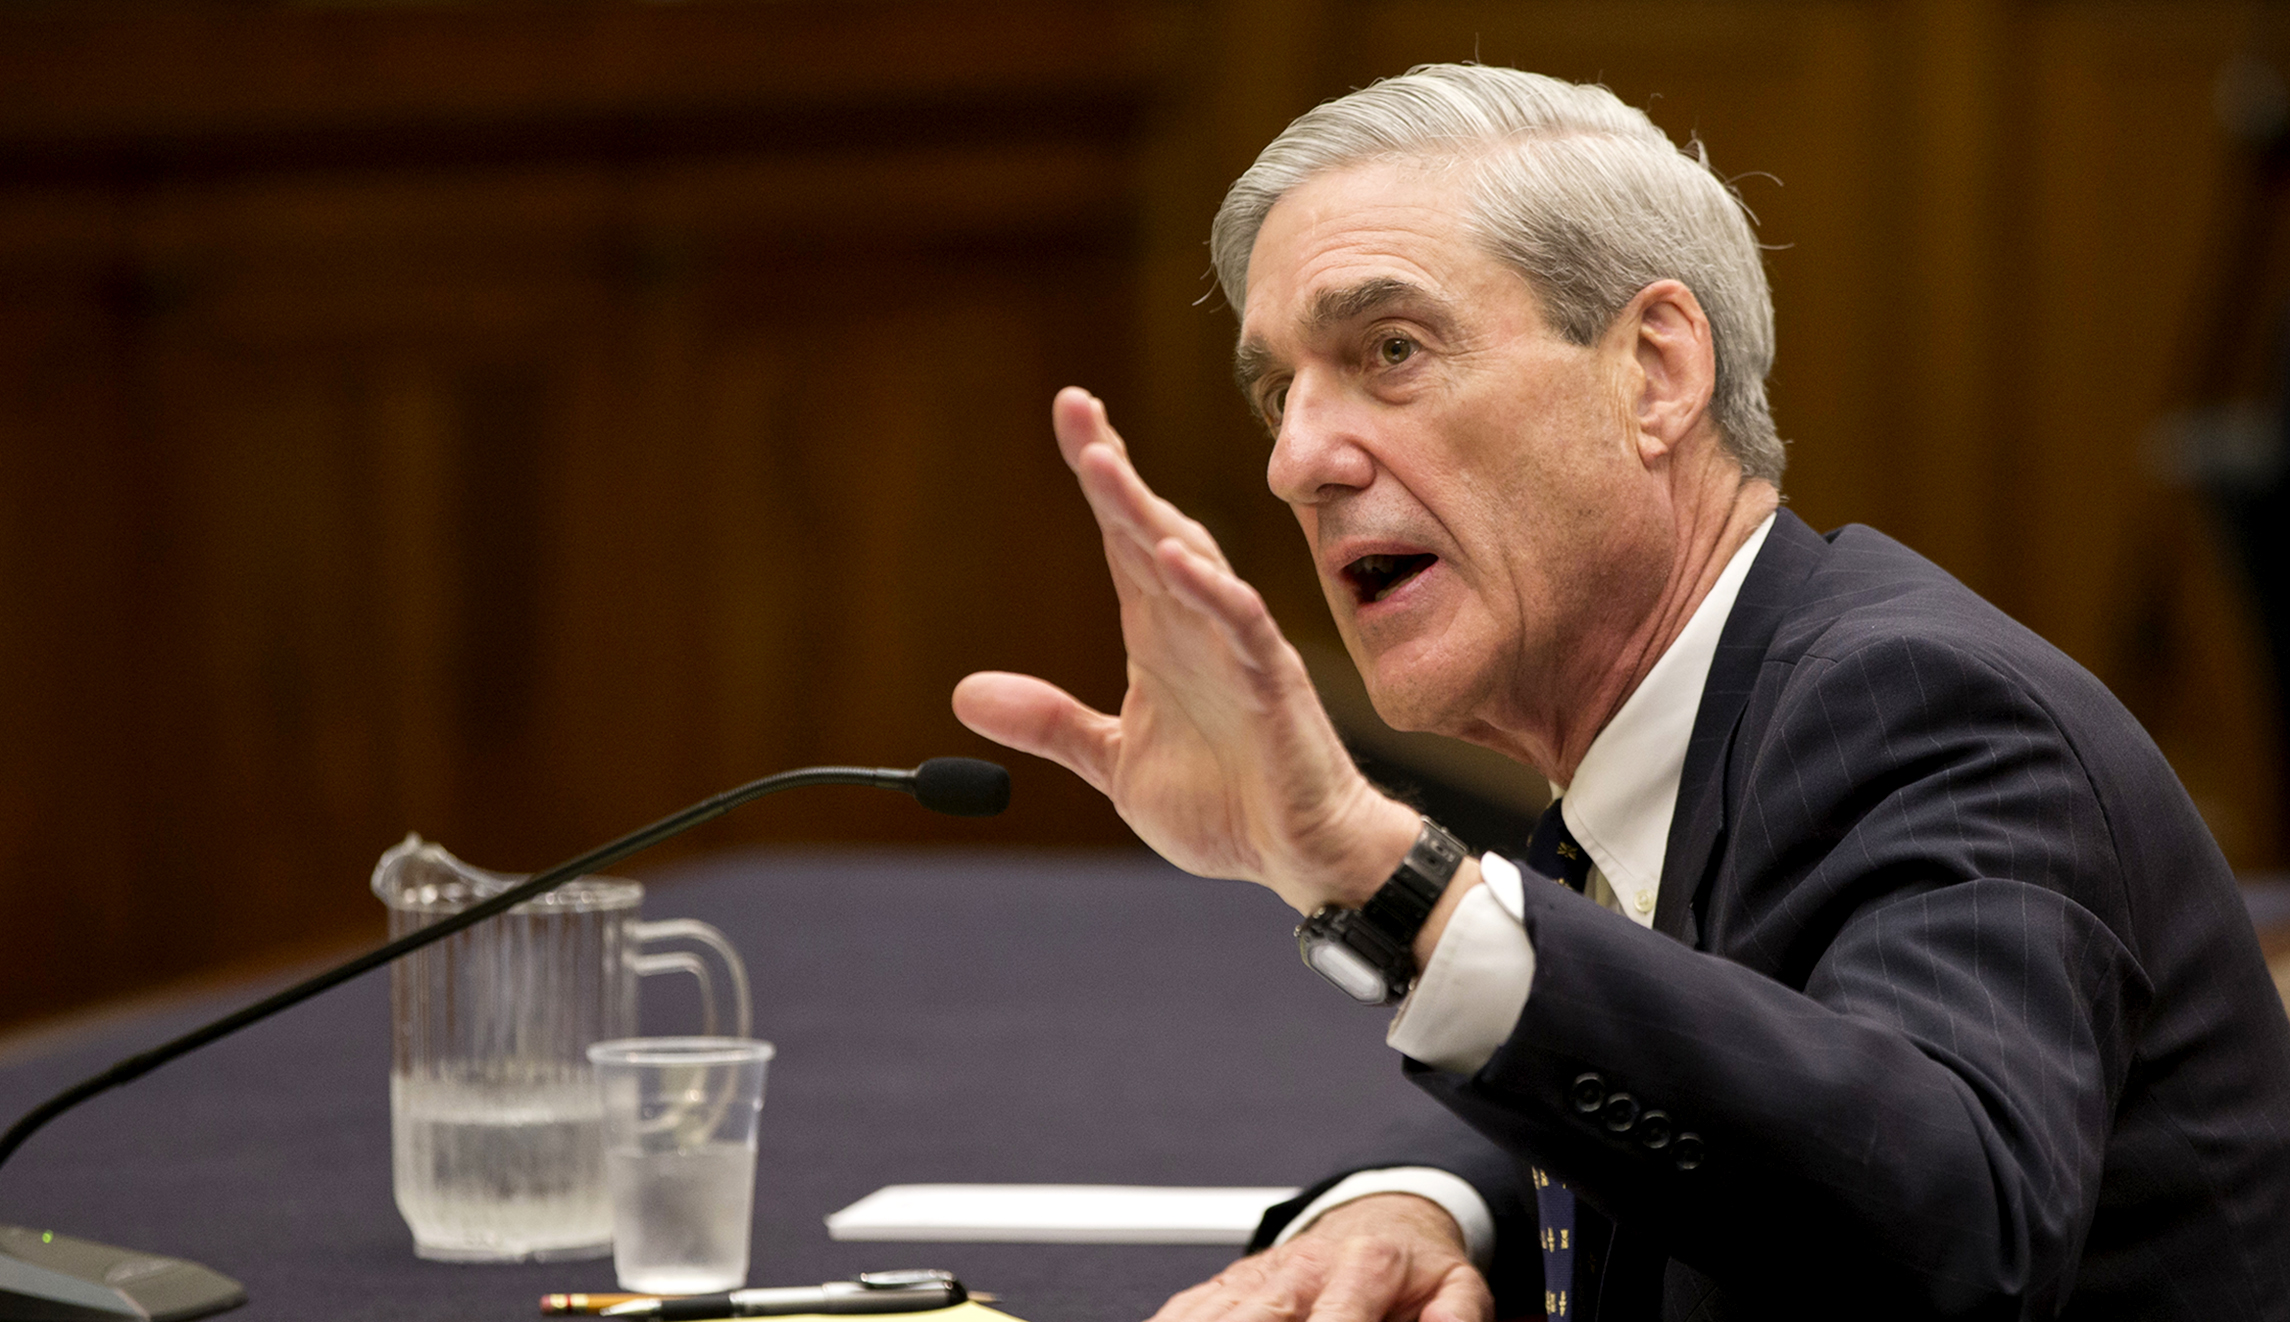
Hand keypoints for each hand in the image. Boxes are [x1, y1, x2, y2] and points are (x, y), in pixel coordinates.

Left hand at [953, 388, 1418, 911]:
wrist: (1299, 854)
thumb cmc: (1225, 801)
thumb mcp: (1114, 762)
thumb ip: (1049, 722)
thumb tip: (966, 693)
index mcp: (1160, 633)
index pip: (1122, 538)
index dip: (1098, 476)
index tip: (1069, 414)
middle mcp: (1197, 624)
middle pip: (1150, 528)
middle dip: (1112, 469)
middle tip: (1075, 408)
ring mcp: (1237, 648)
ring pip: (1191, 562)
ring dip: (1145, 512)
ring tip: (1100, 464)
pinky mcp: (1271, 686)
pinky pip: (1241, 626)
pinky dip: (1209, 591)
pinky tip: (1175, 559)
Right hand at [1147, 1194, 1491, 1321]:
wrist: (1378, 1218)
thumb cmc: (1414, 1268)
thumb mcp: (1457, 1284)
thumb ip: (1459, 1313)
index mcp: (1362, 1266)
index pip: (1338, 1320)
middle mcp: (1303, 1268)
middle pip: (1262, 1315)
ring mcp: (1261, 1274)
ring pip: (1218, 1310)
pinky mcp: (1232, 1281)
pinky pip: (1191, 1305)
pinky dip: (1177, 1321)